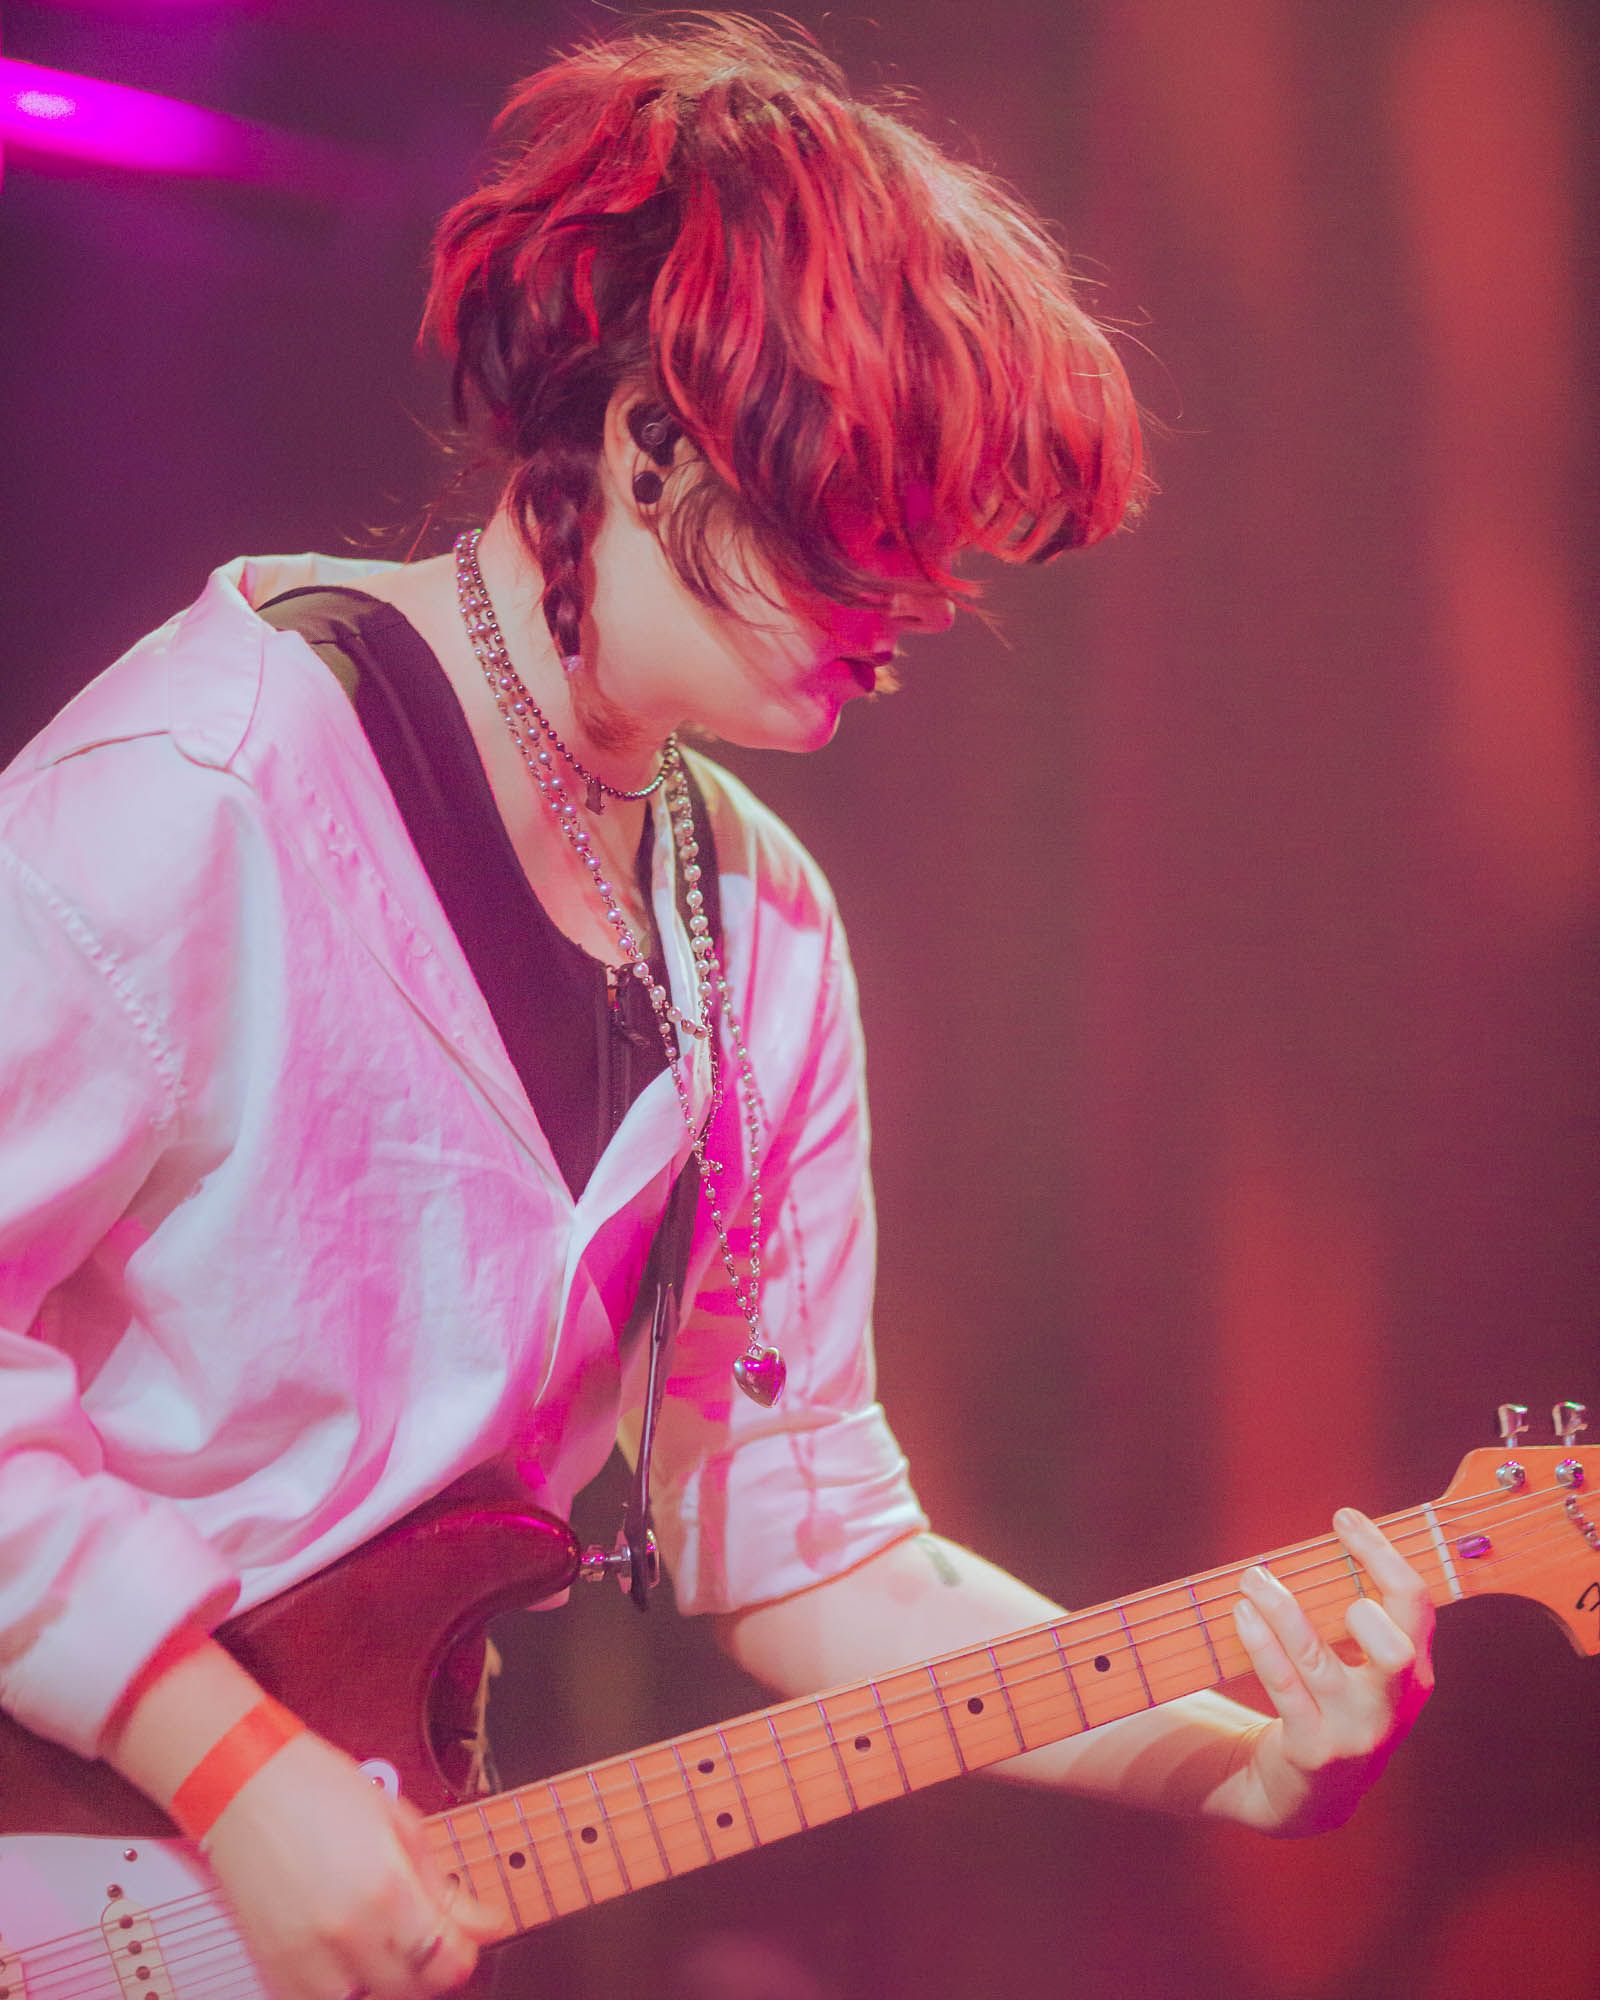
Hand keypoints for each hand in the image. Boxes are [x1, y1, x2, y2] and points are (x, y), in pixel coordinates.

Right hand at [203, 1729, 502, 1999]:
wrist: (246, 1784)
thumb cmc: (321, 1790)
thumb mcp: (398, 1823)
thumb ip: (441, 1885)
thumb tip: (485, 1924)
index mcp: (386, 1888)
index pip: (443, 1963)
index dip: (460, 1958)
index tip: (461, 1945)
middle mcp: (347, 1931)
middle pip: (409, 1988)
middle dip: (426, 1967)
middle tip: (422, 1935)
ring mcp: (306, 1955)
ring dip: (380, 1980)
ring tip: (379, 1939)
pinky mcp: (273, 1967)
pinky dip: (338, 1987)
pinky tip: (342, 1952)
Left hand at [1227, 1507, 1434, 1834]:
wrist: (1311, 1794)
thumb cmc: (1335, 1703)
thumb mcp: (1364, 1667)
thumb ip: (1360, 1611)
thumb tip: (1335, 1532)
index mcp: (1414, 1671)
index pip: (1414, 1603)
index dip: (1381, 1553)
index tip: (1343, 1516)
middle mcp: (1393, 1704)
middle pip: (1394, 1646)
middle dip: (1359, 1602)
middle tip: (1319, 1573)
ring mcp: (1354, 1731)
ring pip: (1317, 1659)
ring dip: (1281, 1611)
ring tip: (1253, 1579)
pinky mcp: (1313, 1749)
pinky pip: (1283, 1687)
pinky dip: (1261, 1644)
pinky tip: (1242, 1614)